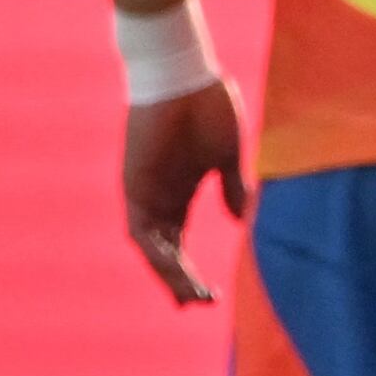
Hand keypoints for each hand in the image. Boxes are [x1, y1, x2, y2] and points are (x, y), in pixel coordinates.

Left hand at [123, 82, 247, 305]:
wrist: (184, 73)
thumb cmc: (208, 106)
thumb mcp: (227, 156)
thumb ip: (231, 187)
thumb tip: (241, 218)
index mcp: (181, 190)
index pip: (179, 241)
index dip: (189, 269)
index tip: (208, 294)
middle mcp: (158, 196)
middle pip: (164, 250)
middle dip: (180, 279)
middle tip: (200, 302)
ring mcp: (144, 191)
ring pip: (151, 246)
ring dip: (168, 272)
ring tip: (189, 295)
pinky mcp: (135, 183)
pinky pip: (139, 228)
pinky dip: (154, 250)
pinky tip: (173, 266)